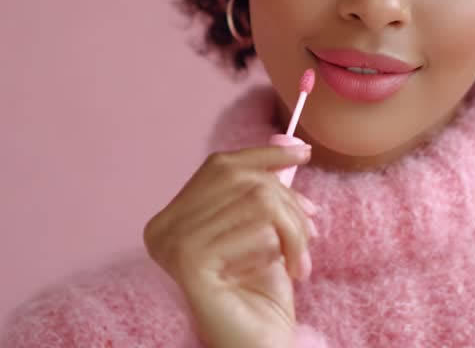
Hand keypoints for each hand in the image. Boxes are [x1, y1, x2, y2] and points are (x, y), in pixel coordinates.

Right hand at [144, 143, 319, 347]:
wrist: (260, 344)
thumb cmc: (261, 293)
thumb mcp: (264, 231)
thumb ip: (264, 191)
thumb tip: (289, 146)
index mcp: (172, 218)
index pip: (221, 166)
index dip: (265, 155)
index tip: (304, 153)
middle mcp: (162, 229)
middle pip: (243, 179)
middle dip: (289, 203)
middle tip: (312, 234)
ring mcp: (171, 245)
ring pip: (257, 200)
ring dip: (293, 229)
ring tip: (299, 260)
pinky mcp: (190, 262)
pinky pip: (255, 229)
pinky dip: (280, 247)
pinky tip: (280, 269)